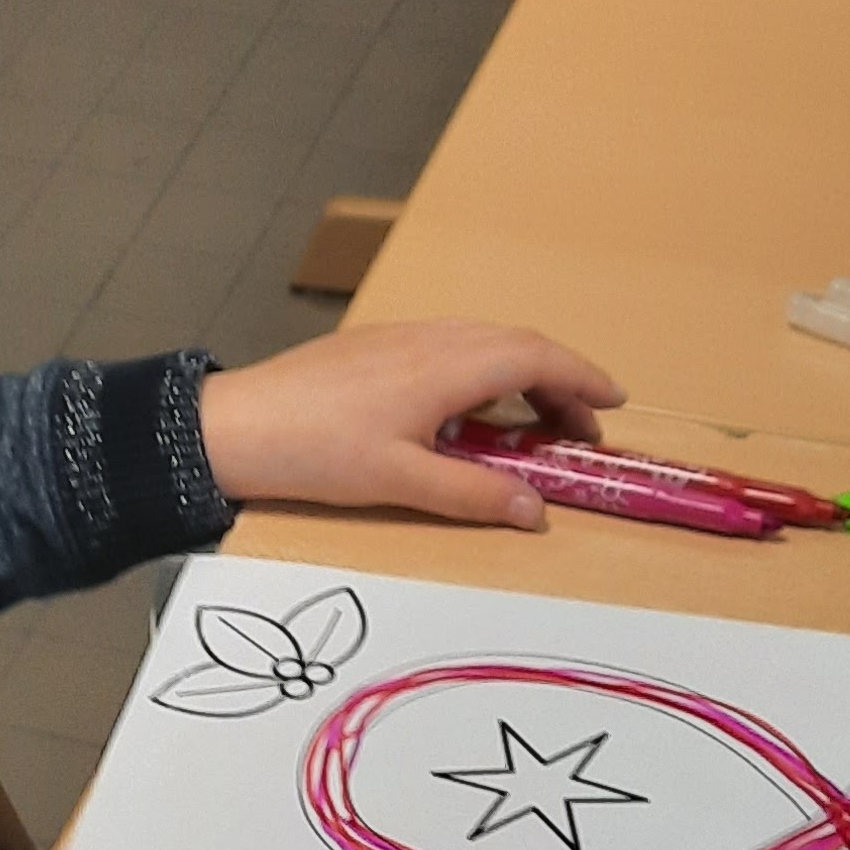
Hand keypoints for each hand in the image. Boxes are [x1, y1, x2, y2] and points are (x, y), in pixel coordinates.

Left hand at [199, 321, 622, 531]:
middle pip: (517, 345)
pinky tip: (473, 415)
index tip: (614, 404)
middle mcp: (432, 338)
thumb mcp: (403, 482)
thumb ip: (476, 494)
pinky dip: (485, 375)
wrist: (234, 426)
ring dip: (522, 377)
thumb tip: (536, 511)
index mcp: (448, 366)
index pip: (537, 358)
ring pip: (484, 343)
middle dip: (560, 383)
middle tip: (582, 430)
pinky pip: (452, 348)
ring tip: (536, 427)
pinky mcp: (377, 347)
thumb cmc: (316, 452)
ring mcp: (402, 337)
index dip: (582, 378)